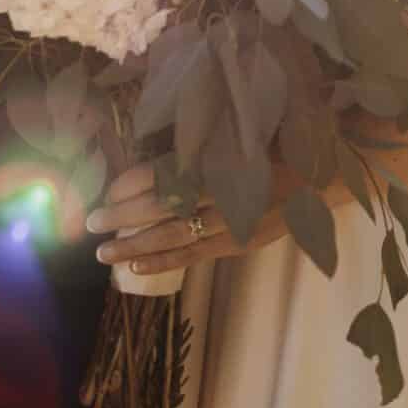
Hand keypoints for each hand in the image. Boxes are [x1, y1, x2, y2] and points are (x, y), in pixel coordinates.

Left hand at [84, 161, 293, 276]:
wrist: (316, 177)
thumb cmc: (268, 151)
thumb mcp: (232, 141)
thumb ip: (196, 152)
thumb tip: (146, 166)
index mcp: (215, 157)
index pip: (164, 172)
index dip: (131, 184)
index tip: (106, 191)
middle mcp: (220, 189)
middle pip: (162, 204)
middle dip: (122, 216)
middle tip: (91, 223)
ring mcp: (229, 220)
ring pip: (173, 235)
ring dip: (135, 244)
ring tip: (104, 252)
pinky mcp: (237, 243)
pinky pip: (194, 255)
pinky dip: (164, 261)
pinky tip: (136, 266)